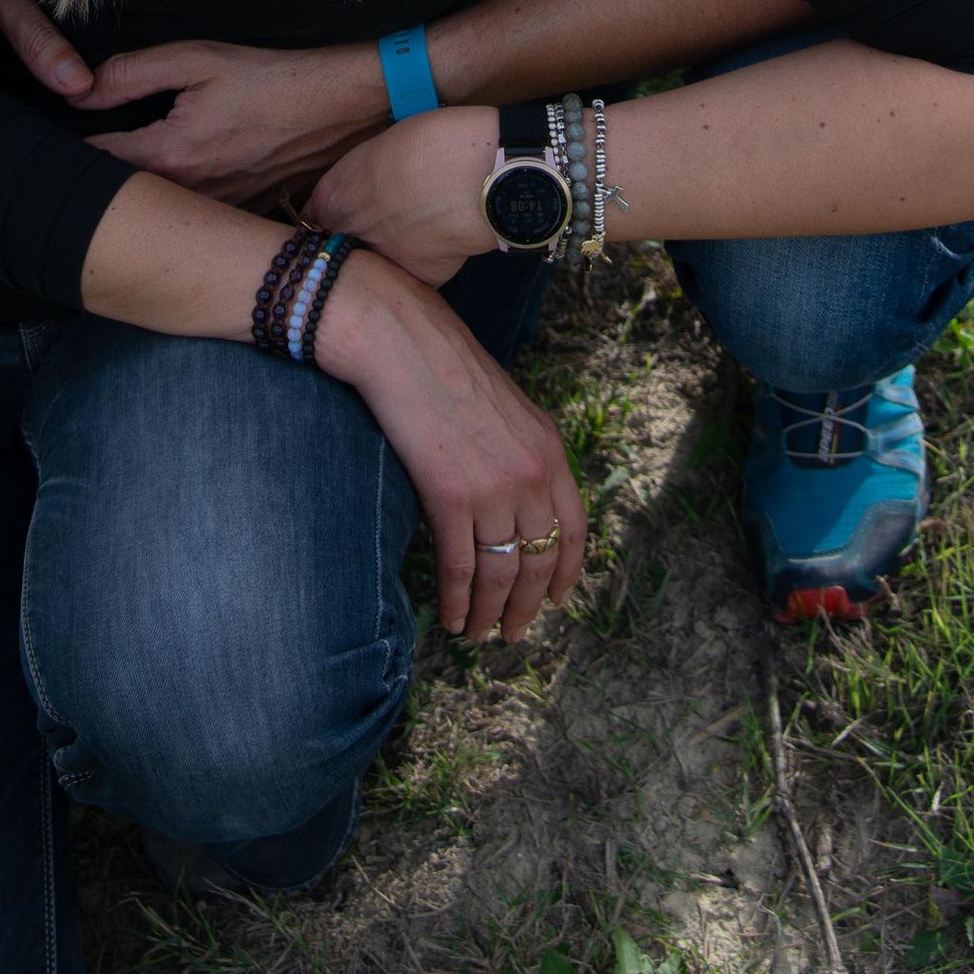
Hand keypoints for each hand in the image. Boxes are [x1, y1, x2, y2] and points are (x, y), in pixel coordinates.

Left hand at [85, 35, 386, 201]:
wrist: (344, 110)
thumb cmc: (272, 78)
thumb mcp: (197, 59)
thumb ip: (129, 75)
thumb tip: (76, 93)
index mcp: (169, 154)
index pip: (93, 166)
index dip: (62, 156)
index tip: (45, 148)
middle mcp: (188, 196)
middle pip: (117, 201)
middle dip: (90, 185)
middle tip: (66, 168)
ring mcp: (214, 215)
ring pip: (155, 214)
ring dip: (131, 199)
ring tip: (107, 181)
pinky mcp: (237, 220)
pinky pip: (191, 222)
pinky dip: (173, 211)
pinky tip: (167, 193)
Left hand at [305, 108, 496, 286]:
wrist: (475, 174)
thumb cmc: (431, 142)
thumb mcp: (380, 149)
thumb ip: (361, 176)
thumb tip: (367, 189)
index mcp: (332, 196)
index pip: (312, 219)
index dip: (330, 218)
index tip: (345, 215)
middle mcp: (348, 233)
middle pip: (340, 246)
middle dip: (355, 239)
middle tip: (387, 222)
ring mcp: (380, 261)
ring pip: (376, 266)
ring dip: (388, 255)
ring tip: (418, 231)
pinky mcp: (414, 279)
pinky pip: (413, 277)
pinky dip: (426, 262)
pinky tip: (443, 241)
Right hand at [313, 250, 585, 644]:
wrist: (400, 340)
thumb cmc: (442, 367)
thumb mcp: (505, 407)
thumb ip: (520, 453)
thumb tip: (517, 500)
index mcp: (549, 449)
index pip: (573, 529)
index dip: (566, 572)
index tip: (556, 599)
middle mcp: (531, 473)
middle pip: (539, 561)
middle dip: (527, 606)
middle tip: (512, 633)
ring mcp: (493, 487)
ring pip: (502, 574)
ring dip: (491, 613)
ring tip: (479, 632)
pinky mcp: (451, 496)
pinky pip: (461, 567)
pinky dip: (459, 600)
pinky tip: (452, 616)